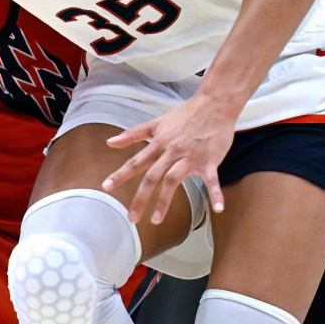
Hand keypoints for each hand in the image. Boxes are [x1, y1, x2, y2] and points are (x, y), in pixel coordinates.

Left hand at [103, 96, 232, 224]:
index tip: (106, 187)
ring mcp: (191, 156)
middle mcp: (172, 151)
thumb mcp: (156, 123)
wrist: (214, 103)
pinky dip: (215, 193)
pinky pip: (212, 179)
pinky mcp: (210, 160)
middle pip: (152, 176)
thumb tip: (109, 142)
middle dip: (140, 197)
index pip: (136, 162)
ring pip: (174, 179)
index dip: (121, 174)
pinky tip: (218, 208)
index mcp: (159, 144)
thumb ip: (133, 134)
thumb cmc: (185, 114)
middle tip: (132, 218)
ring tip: (156, 219)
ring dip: (165, 200)